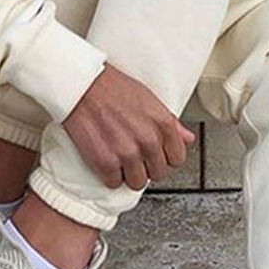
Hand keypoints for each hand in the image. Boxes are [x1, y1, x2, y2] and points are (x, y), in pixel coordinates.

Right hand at [63, 63, 196, 190]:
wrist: (81, 85)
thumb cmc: (112, 87)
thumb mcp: (148, 98)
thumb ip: (170, 122)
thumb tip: (187, 138)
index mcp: (162, 123)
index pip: (177, 158)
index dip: (165, 157)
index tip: (155, 153)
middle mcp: (148, 140)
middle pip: (158, 173)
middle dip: (147, 166)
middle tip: (134, 154)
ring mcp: (127, 153)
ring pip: (138, 182)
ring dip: (128, 173)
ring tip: (120, 158)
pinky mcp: (105, 162)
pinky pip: (114, 183)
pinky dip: (109, 175)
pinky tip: (106, 158)